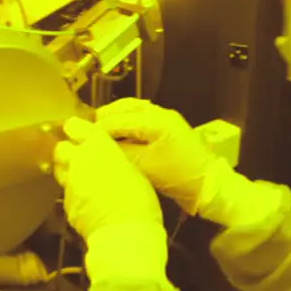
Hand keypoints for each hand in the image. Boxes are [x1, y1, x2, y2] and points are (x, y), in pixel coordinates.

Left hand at [53, 117, 161, 241]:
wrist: (124, 233)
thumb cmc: (139, 200)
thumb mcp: (134, 171)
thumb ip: (115, 160)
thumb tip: (109, 160)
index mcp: (99, 147)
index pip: (76, 126)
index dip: (75, 128)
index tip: (77, 131)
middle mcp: (79, 161)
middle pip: (61, 148)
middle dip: (67, 151)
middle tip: (80, 157)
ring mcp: (70, 182)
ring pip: (60, 169)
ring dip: (67, 171)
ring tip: (82, 179)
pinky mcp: (66, 203)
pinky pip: (66, 193)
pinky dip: (74, 194)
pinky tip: (86, 201)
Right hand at [94, 98, 225, 219]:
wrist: (209, 184)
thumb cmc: (177, 176)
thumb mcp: (145, 166)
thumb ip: (121, 152)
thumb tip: (100, 146)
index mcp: (154, 121)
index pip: (118, 120)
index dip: (98, 128)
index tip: (82, 136)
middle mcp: (160, 113)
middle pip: (126, 107)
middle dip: (106, 117)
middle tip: (88, 129)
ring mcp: (167, 118)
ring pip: (135, 108)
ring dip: (117, 116)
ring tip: (102, 128)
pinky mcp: (170, 126)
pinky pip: (144, 115)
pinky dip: (129, 119)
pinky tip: (121, 132)